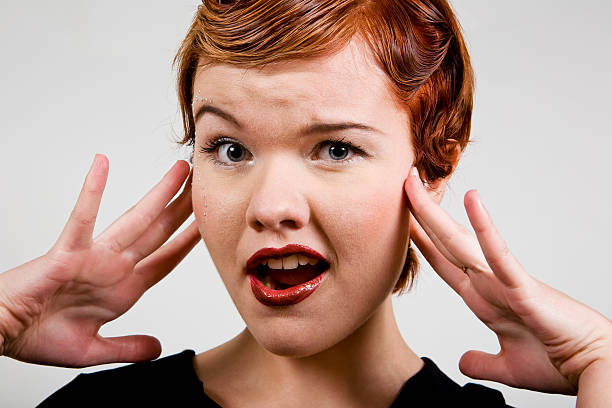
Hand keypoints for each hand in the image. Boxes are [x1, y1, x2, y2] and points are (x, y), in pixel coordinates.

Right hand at [0, 155, 199, 366]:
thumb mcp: (94, 350)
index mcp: (125, 288)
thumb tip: (157, 348)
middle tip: (205, 184)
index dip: (190, 242)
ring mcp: (94, 257)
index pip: (167, 259)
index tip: (210, 225)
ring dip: (160, 194)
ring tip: (181, 170)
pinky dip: (92, 192)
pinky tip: (102, 165)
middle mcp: (115, 267)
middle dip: (185, 209)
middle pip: (160, 232)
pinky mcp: (67, 252)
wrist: (2, 333)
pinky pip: (82, 217)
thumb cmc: (39, 337)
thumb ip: (128, 348)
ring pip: (136, 219)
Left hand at [404, 167, 611, 393]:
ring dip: (434, 213)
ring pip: (460, 241)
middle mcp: (487, 283)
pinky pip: (499, 254)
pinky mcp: (523, 288)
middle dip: (420, 215)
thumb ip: (481, 361)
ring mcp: (502, 281)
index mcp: (481, 298)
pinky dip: (485, 227)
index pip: (442, 262)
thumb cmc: (556, 361)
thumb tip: (462, 362)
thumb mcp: (506, 366)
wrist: (592, 369)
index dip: (420, 240)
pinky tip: (472, 200)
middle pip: (444, 243)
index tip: (400, 219)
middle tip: (401, 184)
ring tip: (413, 183)